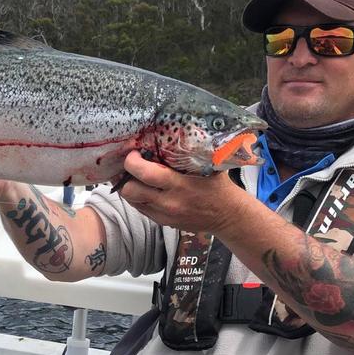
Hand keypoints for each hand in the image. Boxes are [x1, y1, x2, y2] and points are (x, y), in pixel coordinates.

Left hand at [119, 151, 249, 233]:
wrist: (228, 216)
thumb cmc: (218, 186)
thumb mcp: (209, 165)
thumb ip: (190, 152)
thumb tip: (172, 131)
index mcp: (181, 185)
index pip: (146, 174)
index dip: (133, 162)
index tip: (134, 152)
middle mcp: (169, 202)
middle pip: (130, 191)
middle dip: (125, 176)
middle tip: (131, 164)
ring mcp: (164, 215)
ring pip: (131, 201)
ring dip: (129, 186)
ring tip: (134, 174)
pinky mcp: (162, 222)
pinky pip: (140, 208)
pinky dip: (138, 197)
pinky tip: (144, 186)